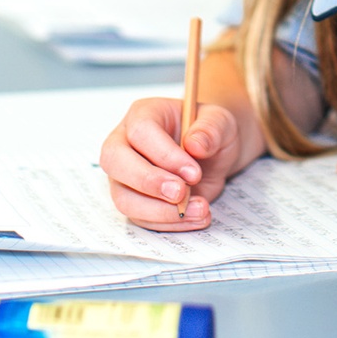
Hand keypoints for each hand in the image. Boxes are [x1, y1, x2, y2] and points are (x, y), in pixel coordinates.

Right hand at [100, 96, 242, 231]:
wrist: (213, 155)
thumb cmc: (209, 132)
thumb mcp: (221, 122)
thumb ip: (211, 129)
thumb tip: (195, 145)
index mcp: (143, 114)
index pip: (141, 132)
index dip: (165, 155)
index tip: (194, 173)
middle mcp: (125, 143)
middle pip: (116, 162)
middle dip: (149, 182)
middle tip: (181, 194)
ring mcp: (125, 175)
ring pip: (125, 198)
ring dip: (161, 211)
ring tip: (200, 208)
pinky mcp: (134, 200)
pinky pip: (141, 219)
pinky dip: (169, 223)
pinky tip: (196, 216)